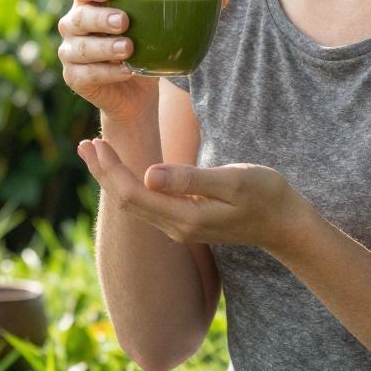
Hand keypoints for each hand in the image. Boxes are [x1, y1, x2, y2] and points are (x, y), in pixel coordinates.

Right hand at [57, 0, 156, 124]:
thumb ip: (172, 9)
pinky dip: (109, 73)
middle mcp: (73, 25)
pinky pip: (87, 74)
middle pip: (79, 17)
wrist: (136, 94)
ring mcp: (70, 52)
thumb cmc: (144, 50)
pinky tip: (127, 70)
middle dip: (100, 18)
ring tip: (128, 48)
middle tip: (124, 21)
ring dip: (105, 46)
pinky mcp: (74, 78)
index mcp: (90, 4)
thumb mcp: (157, 28)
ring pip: (81, 47)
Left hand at [78, 136, 306, 255]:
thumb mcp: (233, 181)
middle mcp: (176, 228)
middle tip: (84, 143)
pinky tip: (126, 168)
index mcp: (185, 217)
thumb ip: (191, 179)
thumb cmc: (266, 196)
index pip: (133, 194)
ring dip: (113, 178)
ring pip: (135, 204)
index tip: (96, 142)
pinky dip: (131, 184)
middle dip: (103, 172)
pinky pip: (148, 204)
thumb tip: (149, 174)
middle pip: (126, 202)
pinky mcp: (186, 222)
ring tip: (96, 152)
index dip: (110, 169)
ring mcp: (180, 228)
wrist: (286, 225)